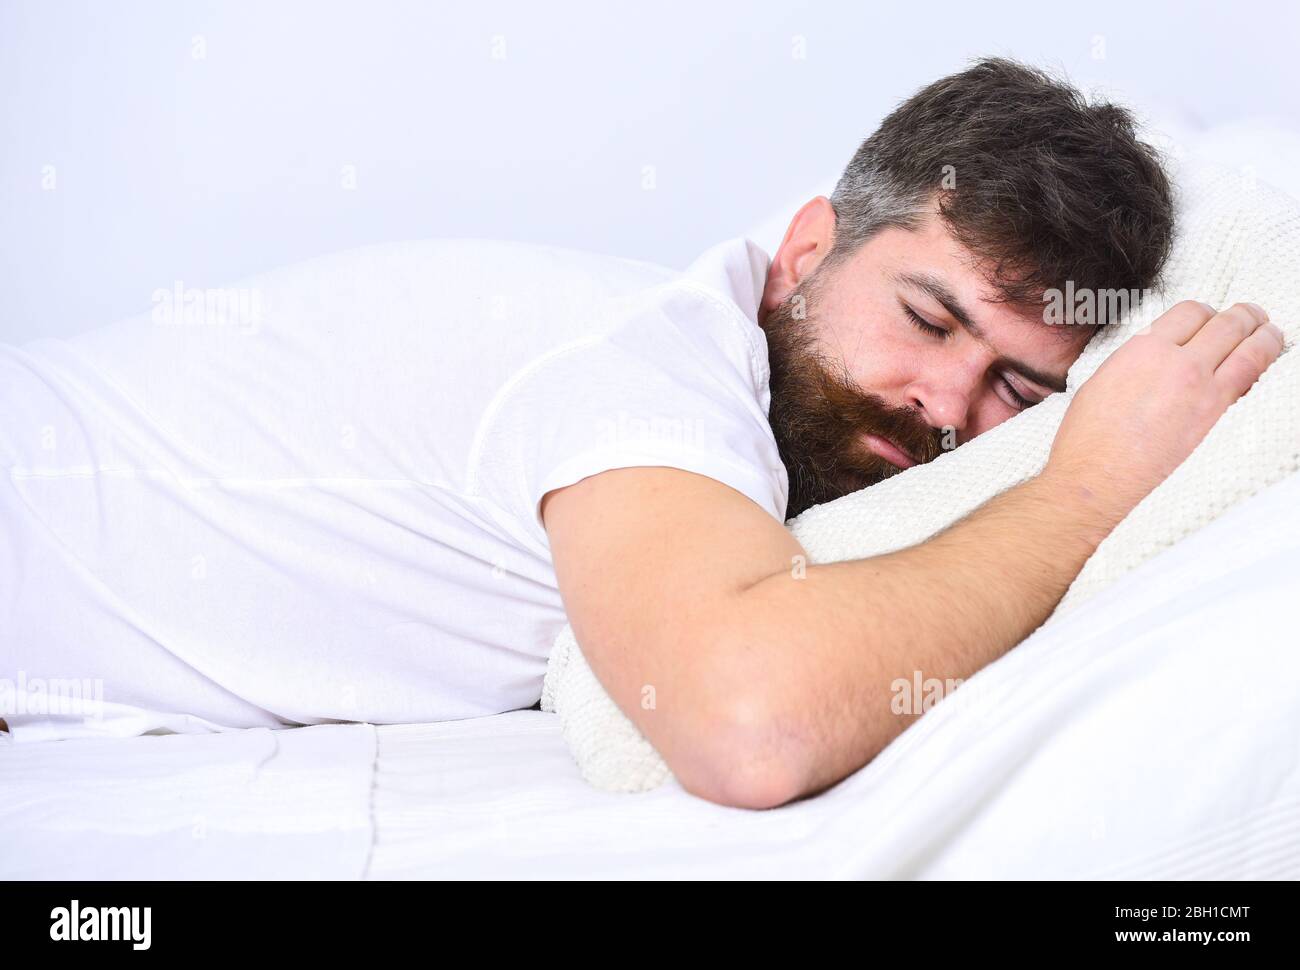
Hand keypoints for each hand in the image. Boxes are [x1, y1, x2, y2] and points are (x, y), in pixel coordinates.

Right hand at [1046, 300, 1283, 524]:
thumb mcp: (1102, 380)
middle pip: (1223, 322)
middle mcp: (1173, 360)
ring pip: (1247, 343)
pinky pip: (1251, 373)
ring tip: (1269, 331)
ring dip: (1263, 332)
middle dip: (1242, 316)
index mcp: (1140, 348)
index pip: (1188, 312)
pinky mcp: (1214, 411)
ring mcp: (1198, 384)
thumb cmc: (1088, 437)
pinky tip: (1268, 356)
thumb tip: (1155, 359)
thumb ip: (1135, 362)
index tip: (1209, 320)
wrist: (1095, 475)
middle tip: (1250, 316)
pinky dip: (1266, 358)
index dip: (1204, 313)